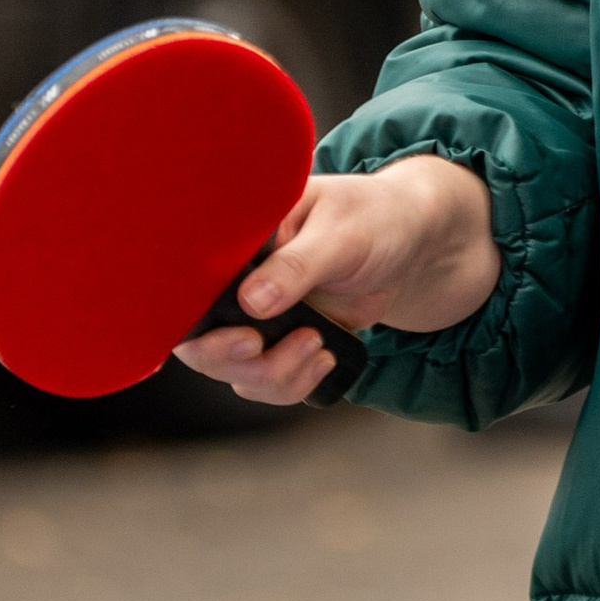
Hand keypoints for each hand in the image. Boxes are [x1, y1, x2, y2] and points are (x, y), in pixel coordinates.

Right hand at [172, 156, 499, 407]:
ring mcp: (257, 317)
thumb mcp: (340, 233)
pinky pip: (268, 381)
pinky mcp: (282, 341)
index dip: (195, 323)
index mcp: (236, 241)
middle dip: (236, 359)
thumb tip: (251, 303)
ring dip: (274, 375)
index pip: (188, 288)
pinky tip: (326, 358)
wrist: (411, 241)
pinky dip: (294, 382)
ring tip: (319, 346)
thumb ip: (297, 265)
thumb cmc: (373, 218)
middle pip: (201, 343)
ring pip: (235, 371)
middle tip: (271, 346)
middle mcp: (236, 283)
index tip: (245, 336)